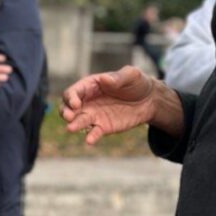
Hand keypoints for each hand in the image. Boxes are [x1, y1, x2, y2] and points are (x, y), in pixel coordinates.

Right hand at [60, 66, 183, 144]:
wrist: (150, 100)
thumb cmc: (137, 83)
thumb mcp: (131, 75)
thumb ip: (117, 78)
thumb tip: (104, 79)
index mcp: (91, 85)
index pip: (74, 91)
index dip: (71, 97)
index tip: (75, 104)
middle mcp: (88, 101)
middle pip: (69, 107)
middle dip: (65, 111)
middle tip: (68, 116)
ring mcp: (95, 115)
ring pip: (78, 120)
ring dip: (73, 125)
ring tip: (70, 128)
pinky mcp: (103, 127)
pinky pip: (94, 132)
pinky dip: (91, 137)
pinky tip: (89, 140)